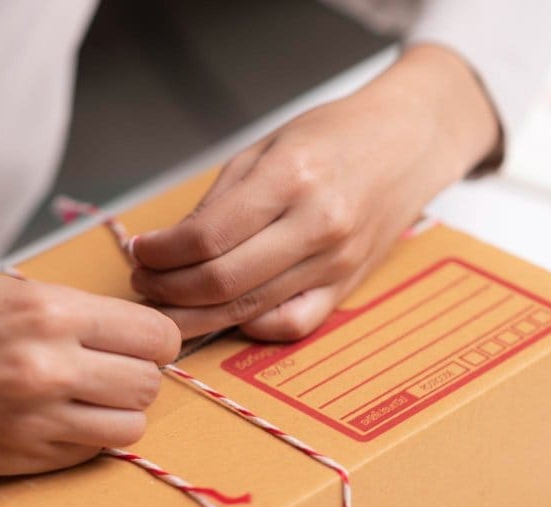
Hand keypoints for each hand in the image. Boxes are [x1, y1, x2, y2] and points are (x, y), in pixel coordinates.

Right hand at [0, 276, 179, 506]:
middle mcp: (49, 366)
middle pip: (149, 383)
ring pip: (129, 426)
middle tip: (112, 369)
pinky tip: (53, 419)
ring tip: (87, 398)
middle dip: (140, 375)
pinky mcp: (16, 458)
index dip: (154, 339)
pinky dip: (83, 438)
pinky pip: (85, 454)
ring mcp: (34, 419)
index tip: (139, 341)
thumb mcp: (1, 290)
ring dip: (117, 412)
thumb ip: (68, 312)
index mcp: (48, 311)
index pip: (155, 334)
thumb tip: (124, 330)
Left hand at [130, 45, 499, 340]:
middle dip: (166, 289)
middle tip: (143, 281)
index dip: (160, 254)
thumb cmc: (336, 135)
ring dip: (194, 314)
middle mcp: (317, 225)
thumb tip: (168, 247)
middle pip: (221, 282)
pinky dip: (249, 327)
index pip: (206, 237)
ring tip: (166, 302)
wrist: (409, 141)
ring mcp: (335, 262)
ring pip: (248, 310)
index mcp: (292, 178)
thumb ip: (218, 200)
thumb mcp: (266, 147)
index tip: (140, 251)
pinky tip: (224, 313)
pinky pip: (291, 326)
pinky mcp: (346, 287)